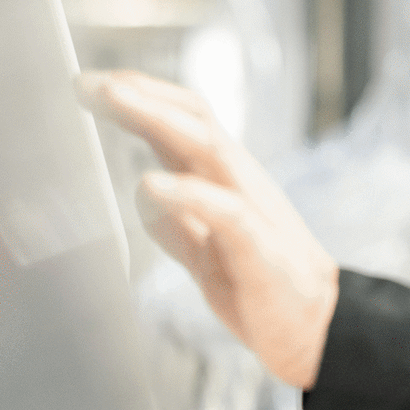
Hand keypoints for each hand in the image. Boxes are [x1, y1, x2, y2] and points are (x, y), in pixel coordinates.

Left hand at [76, 70, 337, 389]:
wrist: (318, 328)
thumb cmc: (264, 287)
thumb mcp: (207, 252)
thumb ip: (177, 224)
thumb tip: (142, 191)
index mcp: (226, 181)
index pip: (186, 121)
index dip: (144, 98)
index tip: (97, 85)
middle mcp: (240, 181)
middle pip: (193, 120)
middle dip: (142, 95)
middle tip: (91, 81)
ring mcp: (252, 208)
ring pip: (208, 148)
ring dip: (158, 120)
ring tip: (116, 102)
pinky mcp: (258, 245)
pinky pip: (224, 209)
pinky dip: (186, 193)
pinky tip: (150, 184)